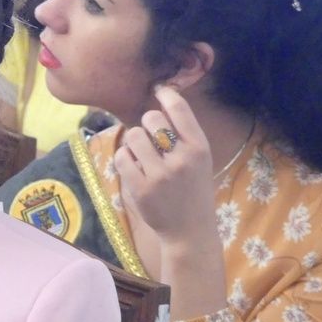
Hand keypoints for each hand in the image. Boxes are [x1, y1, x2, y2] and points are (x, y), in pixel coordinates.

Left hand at [113, 86, 215, 245]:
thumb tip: (162, 98)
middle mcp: (181, 158)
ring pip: (133, 136)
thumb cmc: (193, 190)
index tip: (159, 91)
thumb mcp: (200, 160)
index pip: (180, 109)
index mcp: (199, 148)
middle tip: (152, 141)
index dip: (166, 94)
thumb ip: (183, 134)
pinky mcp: (141, 188)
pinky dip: (124, 159)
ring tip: (142, 155)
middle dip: (147, 125)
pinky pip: (121, 157)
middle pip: (151, 118)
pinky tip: (134, 168)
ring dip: (134, 142)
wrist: (190, 230)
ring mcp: (160, 174)